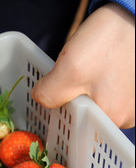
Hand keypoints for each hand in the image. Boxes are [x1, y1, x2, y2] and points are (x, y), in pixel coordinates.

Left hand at [31, 2, 134, 128]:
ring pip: (97, 103)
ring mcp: (134, 104)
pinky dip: (98, 84)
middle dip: (72, 100)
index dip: (60, 114)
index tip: (53, 96)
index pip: (76, 127)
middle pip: (87, 116)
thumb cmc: (108, 40)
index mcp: (112, 117)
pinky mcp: (135, 90)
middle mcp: (127, 117)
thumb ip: (49, 93)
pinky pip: (109, 93)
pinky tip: (96, 68)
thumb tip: (40, 101)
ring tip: (84, 68)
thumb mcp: (69, 69)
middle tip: (68, 77)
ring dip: (85, 91)